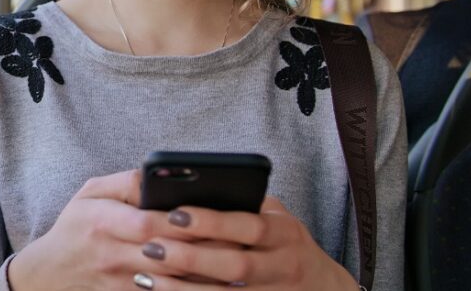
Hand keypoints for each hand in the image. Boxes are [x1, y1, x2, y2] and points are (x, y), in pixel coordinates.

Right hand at [7, 170, 232, 289]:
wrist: (50, 273)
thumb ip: (125, 182)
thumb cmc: (75, 227)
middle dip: (205, 249)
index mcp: (102, 222)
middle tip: (243, 241)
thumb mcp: (90, 193)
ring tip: (241, 269)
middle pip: (167, 254)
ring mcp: (122, 282)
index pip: (147, 222)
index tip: (213, 213)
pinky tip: (217, 287)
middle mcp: (112, 255)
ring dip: (206, 279)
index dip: (180, 221)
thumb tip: (157, 174)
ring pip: (171, 283)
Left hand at [135, 196, 358, 289]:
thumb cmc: (286, 245)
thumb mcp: (277, 220)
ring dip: (182, 289)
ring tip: (144, 278)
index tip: (174, 213)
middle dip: (190, 257)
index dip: (212, 221)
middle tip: (149, 247)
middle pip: (235, 266)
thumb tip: (195, 189)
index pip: (249, 225)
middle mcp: (285, 266)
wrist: (326, 290)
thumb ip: (246, 208)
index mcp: (286, 233)